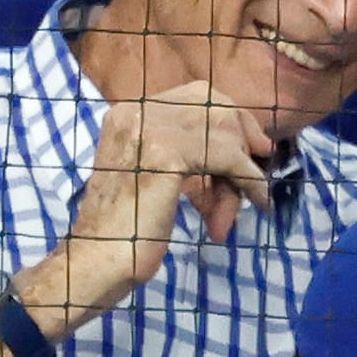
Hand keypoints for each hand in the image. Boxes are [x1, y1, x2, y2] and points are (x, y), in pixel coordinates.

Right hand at [47, 81, 272, 331]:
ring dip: (244, 170)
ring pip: (224, 131)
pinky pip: (229, 158)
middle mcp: (135, 111)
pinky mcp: (167, 154)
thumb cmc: (128, 230)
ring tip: (246, 204)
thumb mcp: (156, 177)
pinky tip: (258, 200)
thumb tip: (247, 149)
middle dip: (243, 136)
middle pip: (213, 104)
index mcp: (127, 114)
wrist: (98, 260)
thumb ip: (187, 153)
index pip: (195, 96)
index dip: (230, 118)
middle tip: (257, 170)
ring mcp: (149, 128)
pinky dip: (249, 180)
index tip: (252, 147)